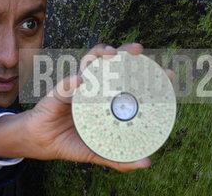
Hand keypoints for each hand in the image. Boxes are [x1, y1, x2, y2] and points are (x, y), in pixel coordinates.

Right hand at [22, 43, 150, 171]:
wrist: (42, 142)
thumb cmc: (70, 141)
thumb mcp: (98, 151)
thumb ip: (120, 157)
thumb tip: (147, 161)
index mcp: (106, 98)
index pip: (129, 80)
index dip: (148, 74)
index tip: (168, 75)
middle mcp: (94, 87)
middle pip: (112, 62)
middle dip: (126, 52)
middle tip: (139, 50)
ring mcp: (77, 86)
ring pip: (89, 62)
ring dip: (100, 53)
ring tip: (112, 54)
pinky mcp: (59, 92)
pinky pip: (66, 84)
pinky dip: (73, 81)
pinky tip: (80, 82)